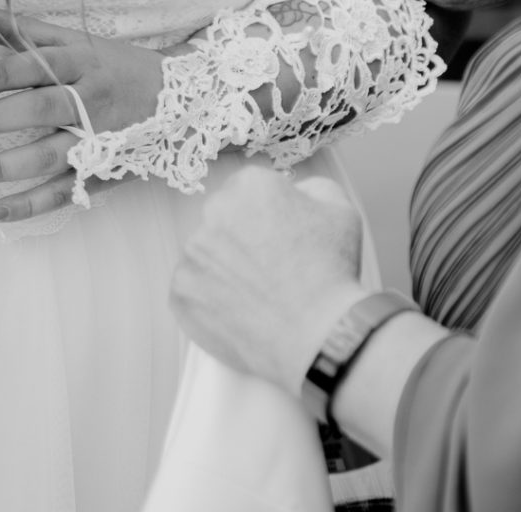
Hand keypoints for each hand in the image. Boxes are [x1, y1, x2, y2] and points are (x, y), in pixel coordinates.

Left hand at [0, 7, 163, 221]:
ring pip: (50, 154)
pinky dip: (31, 204)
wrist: (184, 100)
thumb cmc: (121, 68)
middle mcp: (92, 100)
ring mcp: (100, 138)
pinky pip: (66, 190)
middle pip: (41, 108)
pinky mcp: (105, 170)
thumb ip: (30, 32)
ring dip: (4, 166)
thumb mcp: (82, 43)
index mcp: (84, 63)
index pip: (38, 66)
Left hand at [170, 165, 367, 392]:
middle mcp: (213, 212)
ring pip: (206, 255)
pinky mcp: (180, 292)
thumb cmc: (332, 271)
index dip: (268, 214)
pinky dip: (209, 299)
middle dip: (242, 236)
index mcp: (250, 185)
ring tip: (256, 293)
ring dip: (224, 267)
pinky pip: (191, 289)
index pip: (249, 191)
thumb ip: (312, 188)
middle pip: (223, 219)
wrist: (317, 335)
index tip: (282, 237)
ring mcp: (192, 254)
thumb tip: (294, 192)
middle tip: (269, 267)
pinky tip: (239, 310)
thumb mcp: (340, 209)